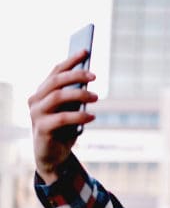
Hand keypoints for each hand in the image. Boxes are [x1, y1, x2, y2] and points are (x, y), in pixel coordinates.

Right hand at [28, 50, 97, 183]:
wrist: (53, 156)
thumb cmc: (64, 130)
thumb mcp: (70, 110)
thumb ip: (75, 97)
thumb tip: (88, 81)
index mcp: (42, 92)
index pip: (56, 71)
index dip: (71, 60)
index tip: (86, 50)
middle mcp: (36, 100)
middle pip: (56, 81)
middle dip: (76, 75)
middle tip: (95, 76)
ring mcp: (36, 114)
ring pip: (58, 97)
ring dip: (79, 94)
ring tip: (96, 97)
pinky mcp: (42, 129)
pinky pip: (62, 118)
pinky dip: (79, 116)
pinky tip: (92, 116)